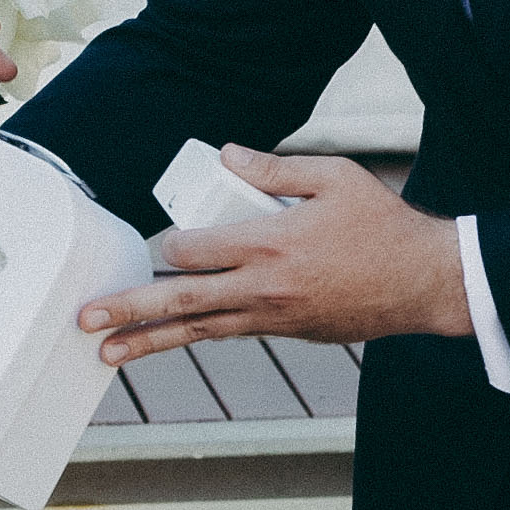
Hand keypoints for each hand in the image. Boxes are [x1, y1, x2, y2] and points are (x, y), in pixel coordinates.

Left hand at [79, 149, 470, 369]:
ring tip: (106, 354)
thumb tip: (227, 154)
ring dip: (150, 342)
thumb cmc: (382, 226)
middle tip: (85, 319)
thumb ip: (275, 168)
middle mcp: (262, 288)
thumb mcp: (333, 177)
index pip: (193, 250)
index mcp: (268, 244)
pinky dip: (198, 336)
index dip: (166, 247)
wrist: (424, 283)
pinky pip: (231, 334)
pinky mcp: (287, 333)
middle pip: (180, 301)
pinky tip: (171, 341)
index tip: (156, 244)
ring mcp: (273, 318)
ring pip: (199, 331)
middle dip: (128, 310)